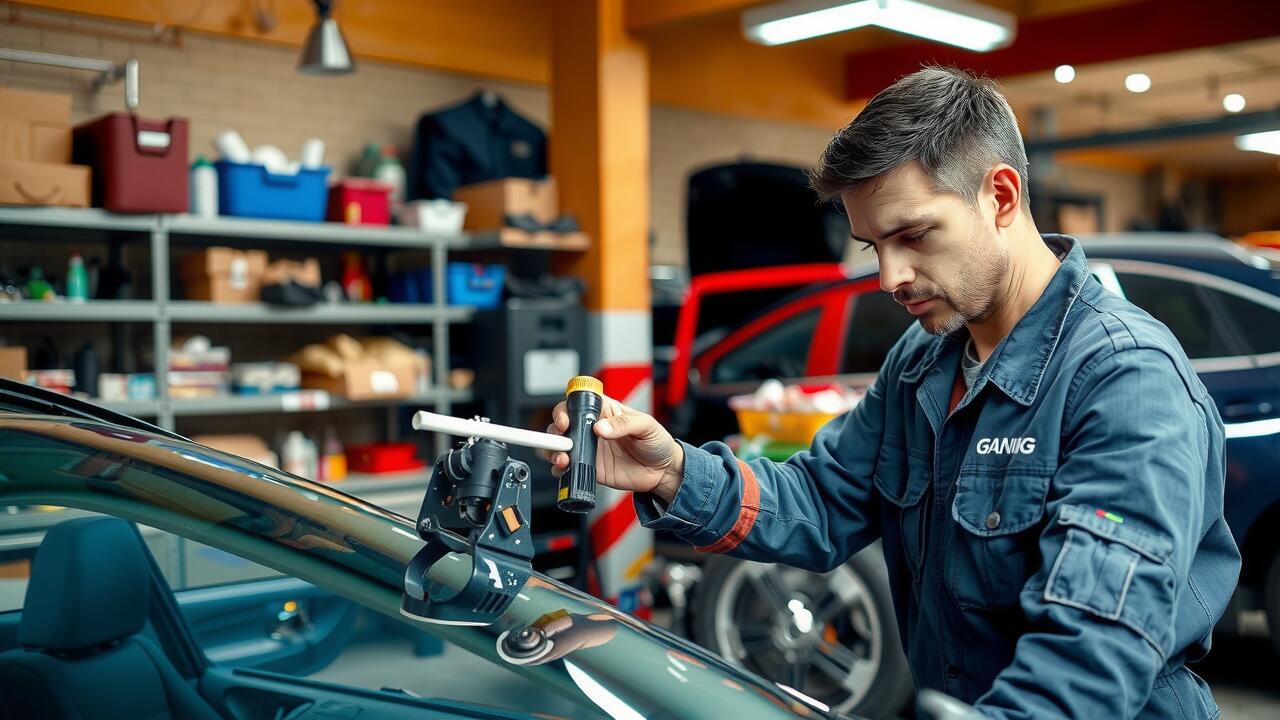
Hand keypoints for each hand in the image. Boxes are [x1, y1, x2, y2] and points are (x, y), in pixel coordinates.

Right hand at [544, 395, 683, 504]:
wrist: (663, 471)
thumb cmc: (657, 442)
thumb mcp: (646, 425)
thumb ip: (624, 424)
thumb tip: (601, 427)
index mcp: (604, 411)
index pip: (577, 403)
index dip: (566, 409)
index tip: (566, 420)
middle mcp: (592, 428)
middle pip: (562, 425)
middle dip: (555, 431)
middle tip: (562, 440)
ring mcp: (590, 449)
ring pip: (561, 446)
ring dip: (554, 451)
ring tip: (563, 458)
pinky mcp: (591, 468)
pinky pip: (570, 468)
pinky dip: (561, 469)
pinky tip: (564, 469)